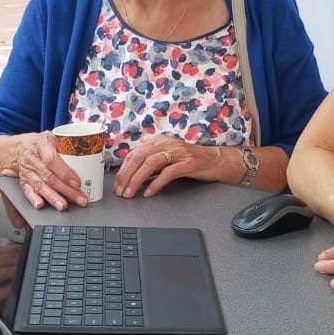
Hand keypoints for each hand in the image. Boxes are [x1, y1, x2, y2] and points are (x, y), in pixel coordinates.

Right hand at [3, 132, 85, 210]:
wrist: (19, 148)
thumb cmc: (41, 143)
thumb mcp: (54, 137)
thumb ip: (68, 145)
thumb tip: (91, 154)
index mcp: (42, 145)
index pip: (52, 160)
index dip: (65, 173)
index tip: (77, 183)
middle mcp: (32, 159)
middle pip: (49, 177)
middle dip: (66, 190)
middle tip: (79, 199)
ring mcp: (27, 171)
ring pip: (40, 186)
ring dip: (53, 198)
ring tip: (63, 206)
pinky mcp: (24, 181)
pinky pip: (28, 191)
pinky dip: (34, 199)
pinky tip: (41, 204)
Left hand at [114, 137, 238, 198]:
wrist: (217, 161)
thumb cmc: (191, 161)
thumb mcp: (168, 158)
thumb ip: (151, 164)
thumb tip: (132, 177)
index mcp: (159, 141)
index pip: (135, 153)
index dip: (123, 169)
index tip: (117, 183)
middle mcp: (167, 144)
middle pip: (139, 157)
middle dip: (126, 175)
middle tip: (119, 190)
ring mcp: (178, 153)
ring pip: (150, 164)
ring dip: (137, 180)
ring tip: (130, 193)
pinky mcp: (188, 163)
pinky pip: (168, 173)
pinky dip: (156, 183)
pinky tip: (149, 192)